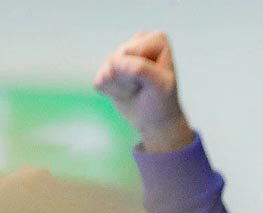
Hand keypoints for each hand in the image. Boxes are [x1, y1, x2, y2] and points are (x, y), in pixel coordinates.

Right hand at [94, 31, 192, 153]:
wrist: (156, 121)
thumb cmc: (162, 101)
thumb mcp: (160, 86)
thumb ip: (140, 68)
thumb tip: (112, 61)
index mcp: (157, 40)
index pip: (132, 52)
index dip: (141, 71)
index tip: (155, 81)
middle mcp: (137, 42)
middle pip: (118, 59)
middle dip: (130, 79)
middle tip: (144, 88)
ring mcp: (121, 55)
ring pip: (107, 70)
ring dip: (121, 87)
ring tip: (136, 90)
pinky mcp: (107, 68)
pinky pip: (100, 80)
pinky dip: (111, 92)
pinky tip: (125, 93)